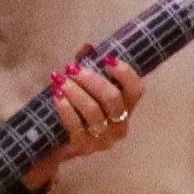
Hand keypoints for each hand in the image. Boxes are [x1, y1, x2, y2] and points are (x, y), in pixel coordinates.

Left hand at [23, 54, 143, 189]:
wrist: (57, 141)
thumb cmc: (75, 108)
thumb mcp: (84, 85)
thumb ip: (88, 65)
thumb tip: (87, 47)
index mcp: (127, 107)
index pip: (136, 90)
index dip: (125, 74)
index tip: (108, 59)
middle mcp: (120, 125)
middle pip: (112, 99)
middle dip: (91, 80)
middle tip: (72, 69)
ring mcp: (103, 138)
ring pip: (93, 111)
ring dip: (75, 92)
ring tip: (60, 79)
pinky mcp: (84, 147)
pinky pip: (76, 125)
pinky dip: (65, 108)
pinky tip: (57, 95)